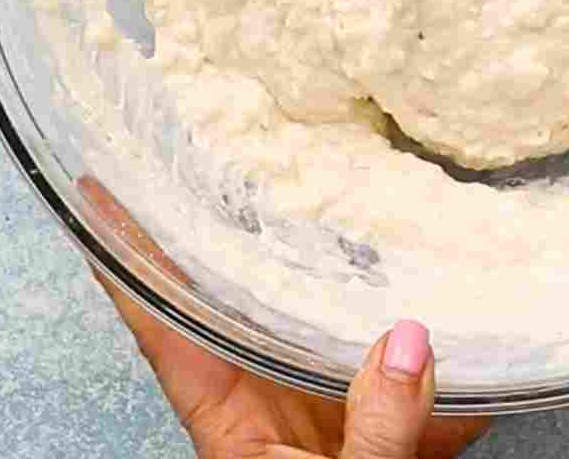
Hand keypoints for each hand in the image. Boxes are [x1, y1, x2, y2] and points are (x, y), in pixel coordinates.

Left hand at [81, 179, 488, 458]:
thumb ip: (374, 433)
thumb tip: (408, 340)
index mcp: (230, 429)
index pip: (166, 325)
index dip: (128, 257)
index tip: (95, 186)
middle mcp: (268, 414)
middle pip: (245, 306)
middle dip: (239, 231)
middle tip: (230, 139)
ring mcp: (325, 421)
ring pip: (331, 330)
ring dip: (352, 276)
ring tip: (356, 189)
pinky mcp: (383, 437)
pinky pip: (412, 382)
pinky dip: (444, 356)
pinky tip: (473, 306)